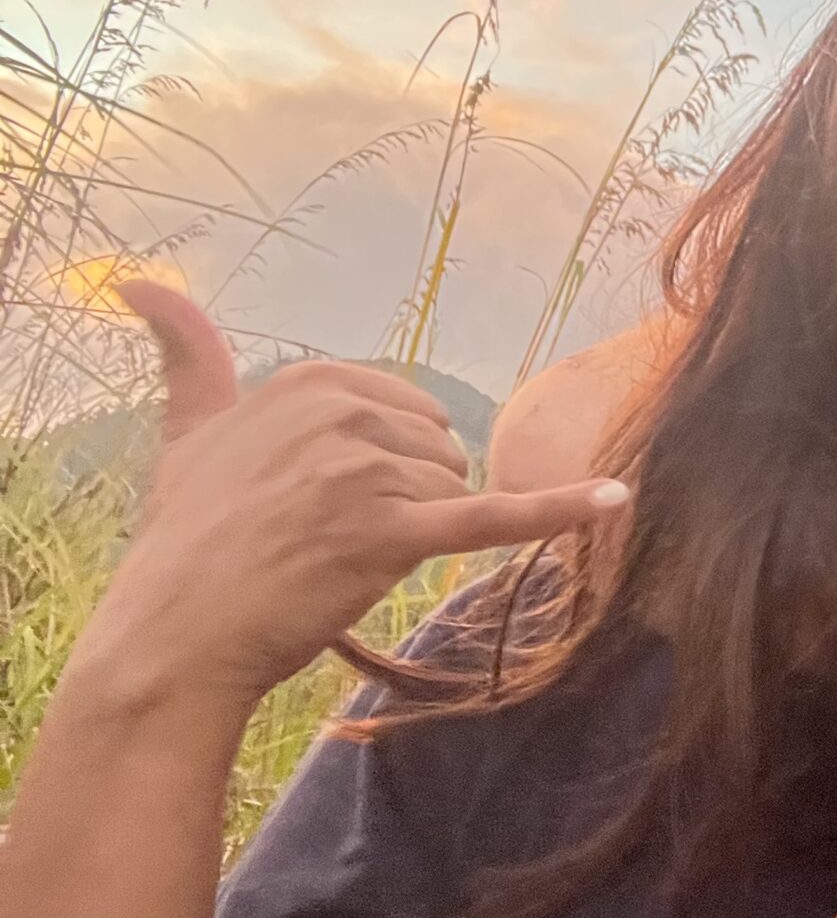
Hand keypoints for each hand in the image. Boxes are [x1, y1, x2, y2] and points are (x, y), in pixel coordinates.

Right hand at [75, 283, 629, 708]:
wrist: (174, 637)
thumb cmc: (186, 541)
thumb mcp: (185, 432)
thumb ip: (186, 354)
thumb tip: (139, 280)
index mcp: (311, 380)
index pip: (405, 413)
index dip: (377, 465)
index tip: (312, 498)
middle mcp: (343, 414)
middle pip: (437, 451)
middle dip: (401, 498)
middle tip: (320, 536)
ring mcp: (370, 473)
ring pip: (452, 493)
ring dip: (413, 532)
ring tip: (334, 558)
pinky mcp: (395, 535)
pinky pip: (493, 517)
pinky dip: (558, 509)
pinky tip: (615, 499)